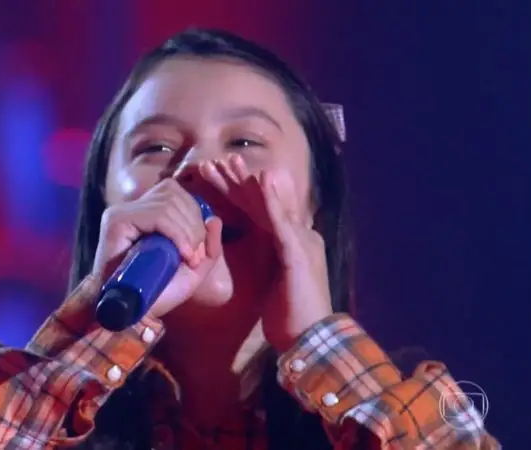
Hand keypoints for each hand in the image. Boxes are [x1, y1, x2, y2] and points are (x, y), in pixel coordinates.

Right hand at [93, 178, 223, 318]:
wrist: (135, 316)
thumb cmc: (161, 293)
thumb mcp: (194, 268)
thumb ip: (210, 245)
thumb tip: (214, 218)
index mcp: (144, 212)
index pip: (173, 192)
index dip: (194, 215)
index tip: (196, 251)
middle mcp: (129, 208)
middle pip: (173, 193)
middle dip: (194, 225)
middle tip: (194, 257)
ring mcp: (120, 213)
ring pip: (168, 203)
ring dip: (188, 231)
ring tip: (187, 258)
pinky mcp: (116, 223)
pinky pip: (158, 215)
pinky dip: (178, 234)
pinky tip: (183, 255)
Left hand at [199, 155, 333, 351]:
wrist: (312, 338)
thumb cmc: (292, 316)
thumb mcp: (275, 282)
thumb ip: (268, 260)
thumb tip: (254, 248)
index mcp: (291, 242)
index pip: (261, 211)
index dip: (241, 192)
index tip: (221, 175)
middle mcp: (299, 235)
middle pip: (263, 202)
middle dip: (239, 181)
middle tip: (218, 160)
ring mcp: (300, 241)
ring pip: (269, 204)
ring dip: (247, 182)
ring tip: (227, 161)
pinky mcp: (297, 252)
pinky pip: (281, 221)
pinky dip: (272, 199)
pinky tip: (260, 179)